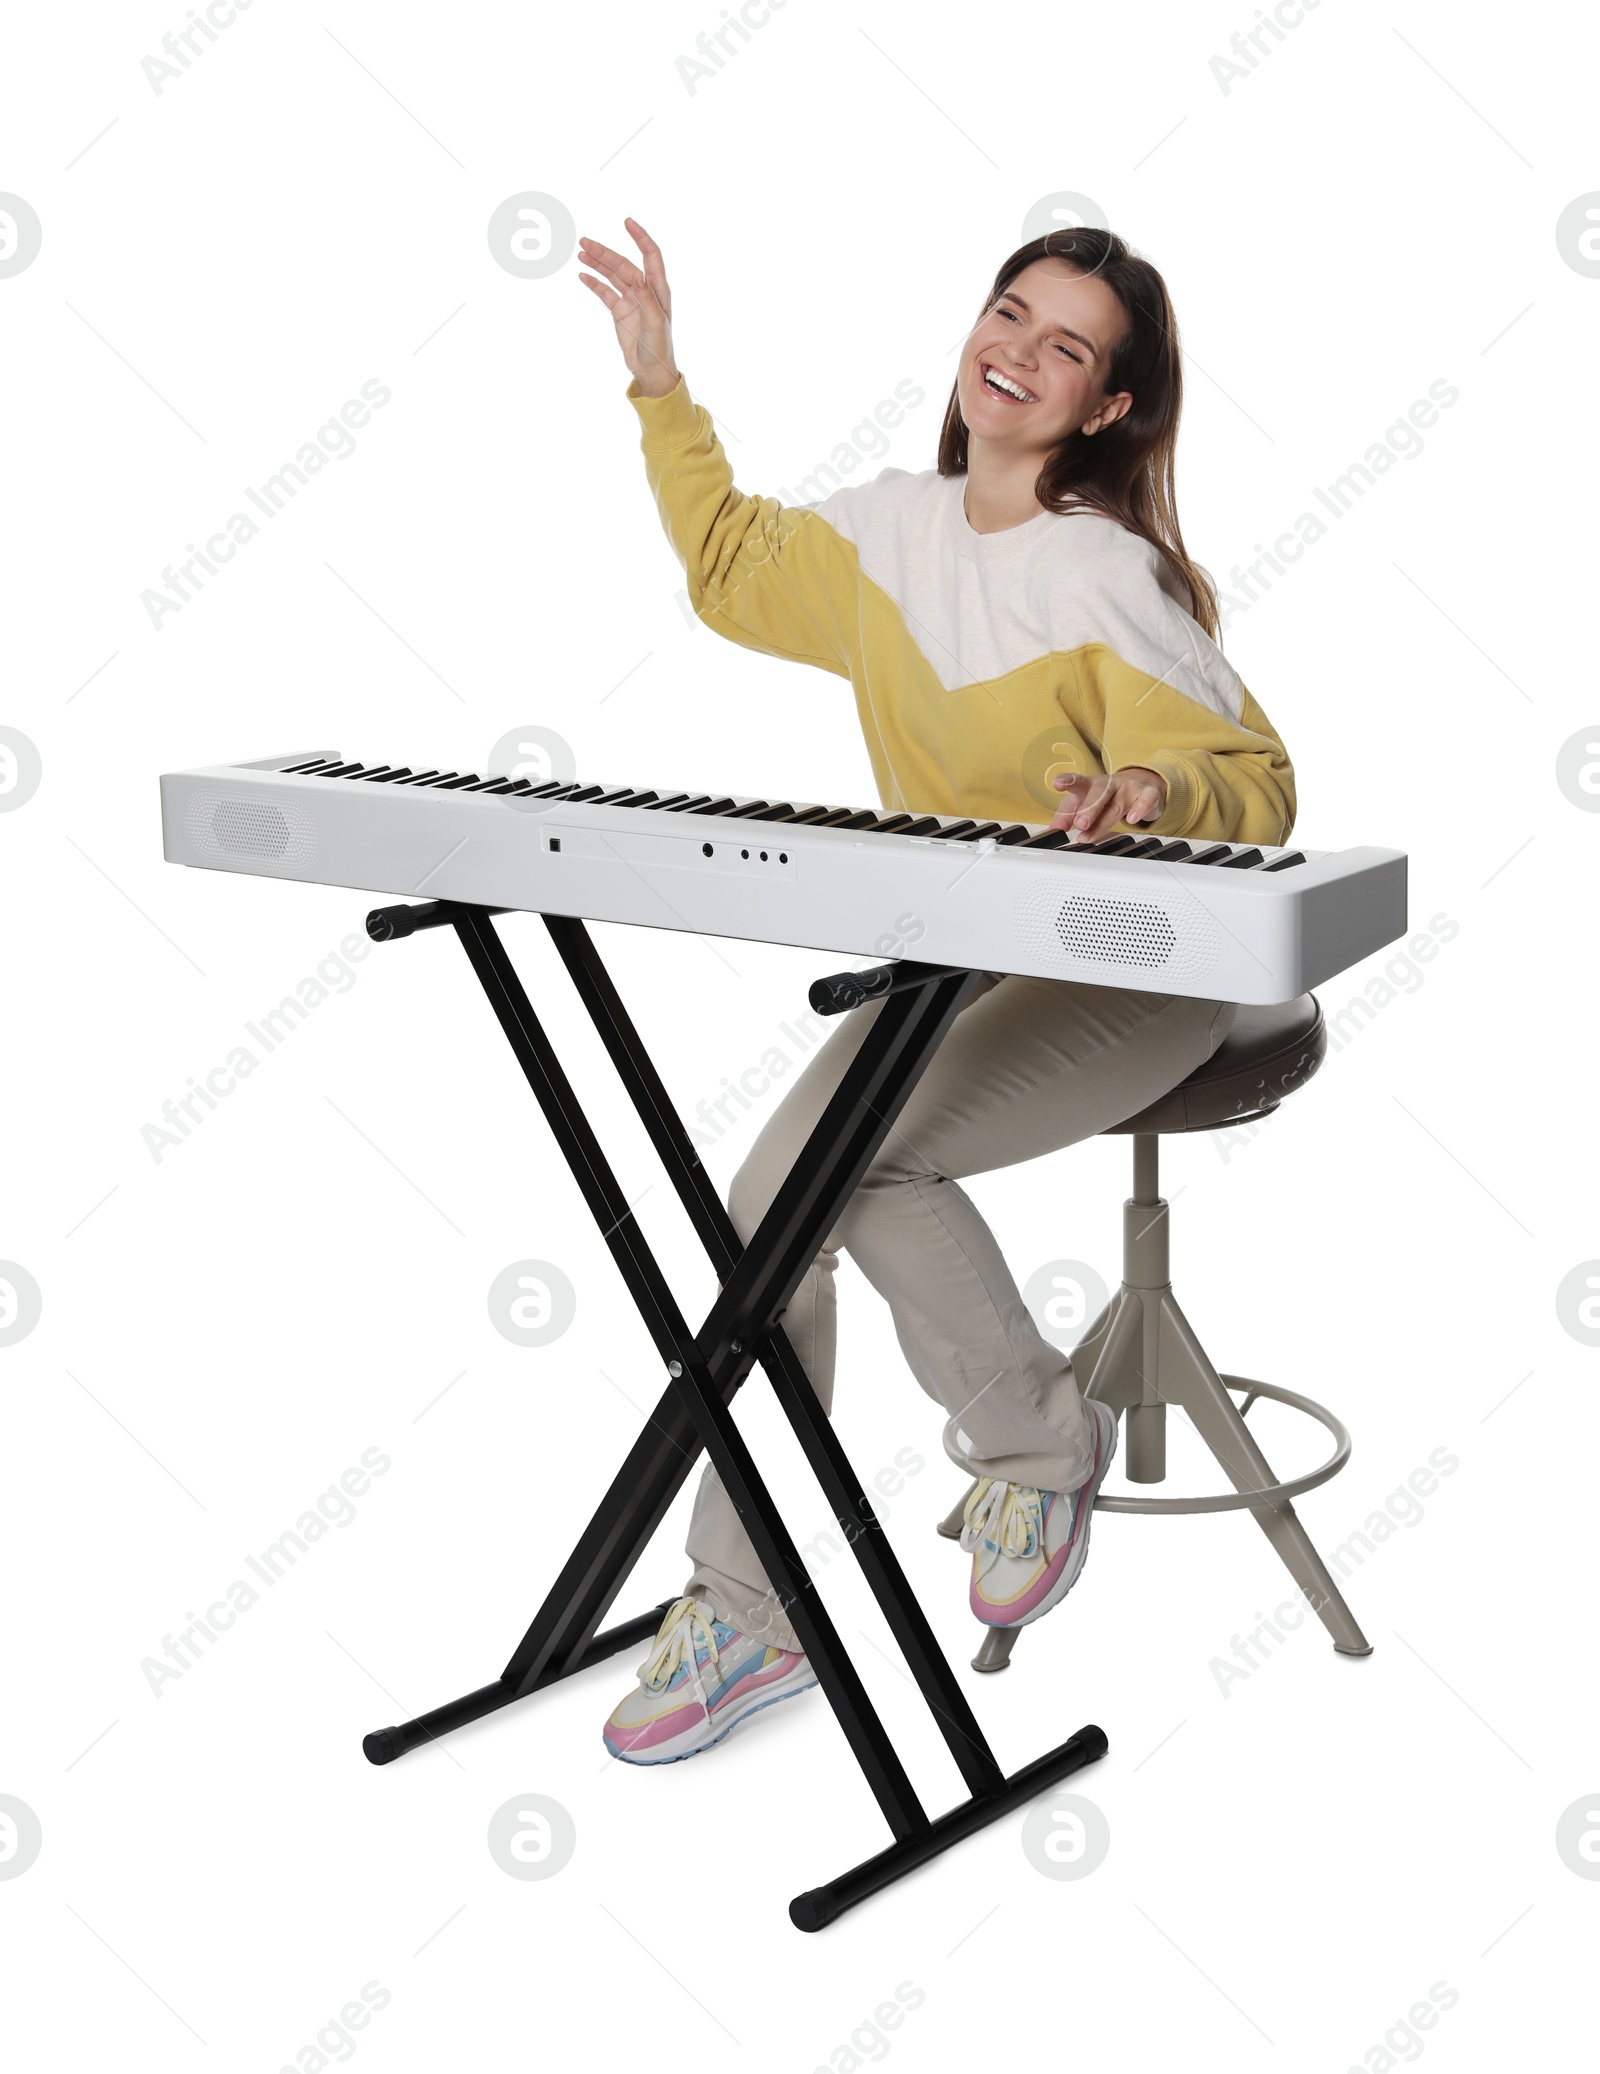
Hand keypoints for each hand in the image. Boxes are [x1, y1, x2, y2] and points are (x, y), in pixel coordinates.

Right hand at [577, 218, 679, 397]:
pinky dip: (594, 283)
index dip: (640, 238)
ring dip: (597, 263)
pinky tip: (583, 274)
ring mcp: (630, 299)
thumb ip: (648, 300)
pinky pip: (605, 292)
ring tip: (581, 251)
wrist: (651, 370)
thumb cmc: (659, 348)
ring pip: (612, 275)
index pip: (650, 256)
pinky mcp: (620, 311)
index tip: (627, 222)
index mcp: (657, 290)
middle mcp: (644, 290)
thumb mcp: (656, 325)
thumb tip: (638, 277)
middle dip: (605, 252)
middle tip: (584, 241)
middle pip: (623, 264)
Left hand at [1049, 765, 1167, 841]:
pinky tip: (1133, 819)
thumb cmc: (1107, 796)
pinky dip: (1140, 809)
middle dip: (1089, 809)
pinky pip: (1145, 800)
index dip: (1068, 781)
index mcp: (1091, 785)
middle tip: (1079, 824)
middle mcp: (1109, 784)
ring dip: (1103, 822)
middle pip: (1098, 793)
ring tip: (1089, 835)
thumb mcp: (1084, 802)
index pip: (1078, 781)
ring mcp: (1128, 788)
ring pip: (1116, 805)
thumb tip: (1052, 830)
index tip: (1058, 783)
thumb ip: (1066, 815)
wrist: (1141, 783)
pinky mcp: (1147, 794)